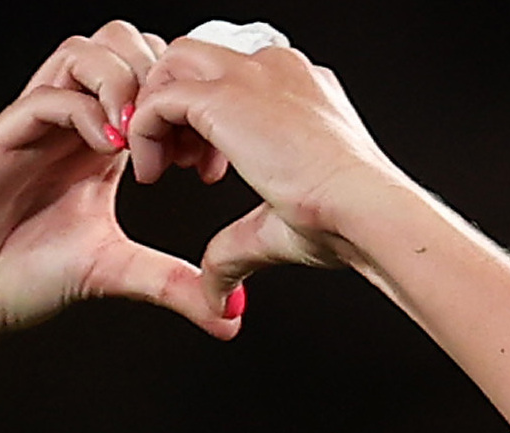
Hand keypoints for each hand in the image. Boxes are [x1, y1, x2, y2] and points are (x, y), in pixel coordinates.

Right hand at [0, 22, 238, 337]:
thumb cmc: (18, 278)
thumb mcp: (112, 274)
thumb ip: (169, 284)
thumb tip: (230, 320)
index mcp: (98, 143)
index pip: (149, 79)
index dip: (185, 106)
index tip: (204, 163)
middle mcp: (68, 122)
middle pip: (121, 44)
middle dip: (160, 80)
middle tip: (177, 141)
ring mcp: (32, 125)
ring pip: (82, 52)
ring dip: (123, 82)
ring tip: (141, 138)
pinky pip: (45, 96)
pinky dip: (84, 110)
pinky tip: (110, 149)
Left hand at [127, 37, 410, 307]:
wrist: (365, 210)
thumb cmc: (345, 221)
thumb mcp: (279, 228)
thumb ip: (238, 250)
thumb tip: (221, 297)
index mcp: (301, 90)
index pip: (235, 77)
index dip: (208, 120)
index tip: (207, 168)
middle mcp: (278, 71)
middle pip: (200, 58)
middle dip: (176, 105)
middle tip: (177, 161)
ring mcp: (253, 75)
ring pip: (175, 65)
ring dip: (157, 113)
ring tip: (160, 167)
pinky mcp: (226, 96)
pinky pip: (161, 96)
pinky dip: (144, 131)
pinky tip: (151, 173)